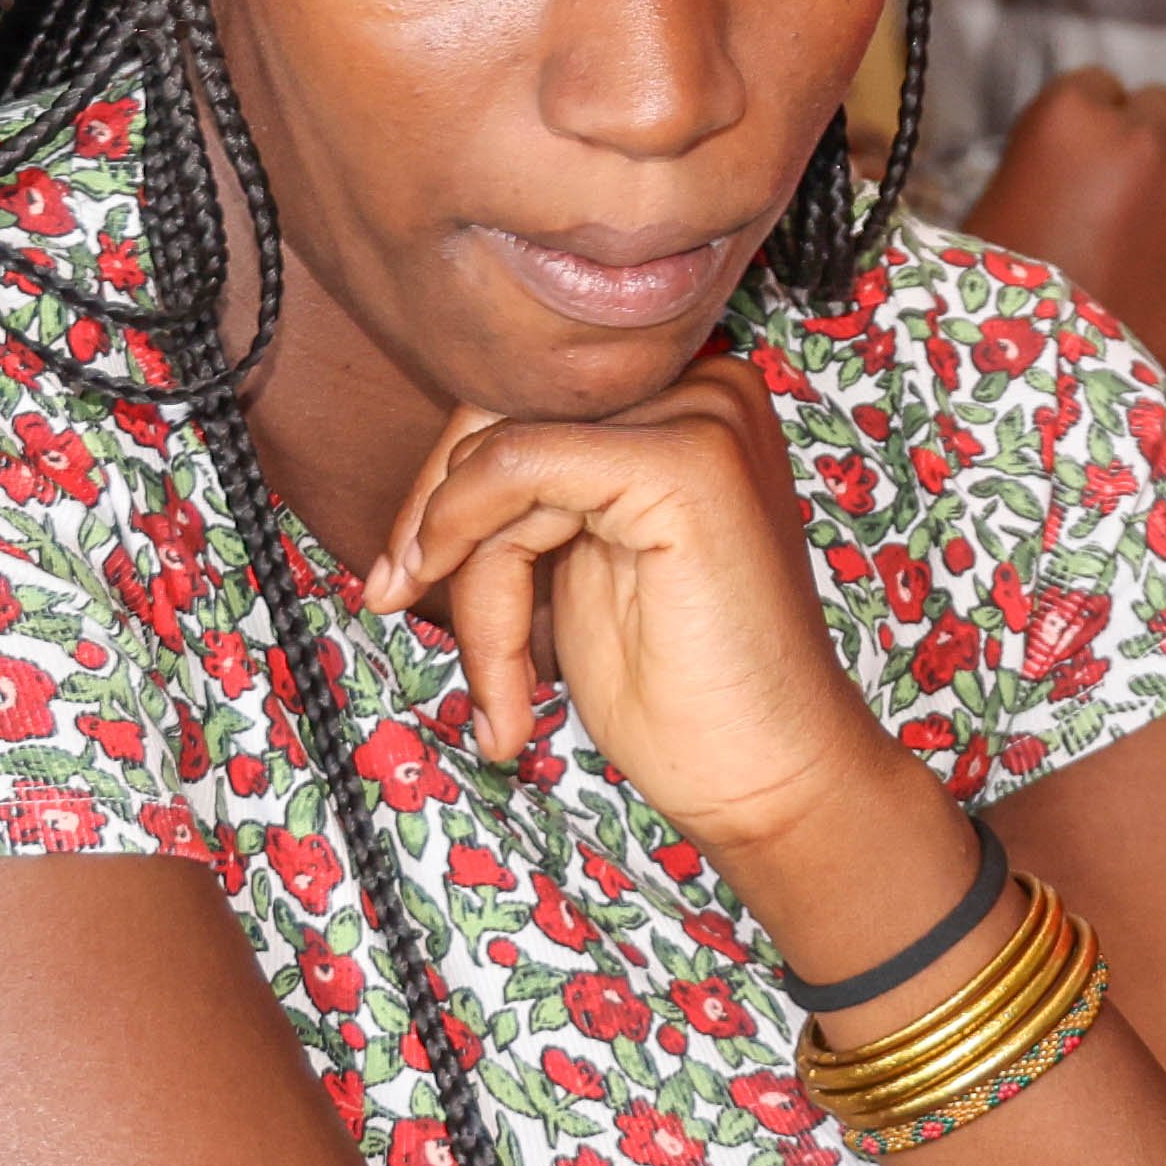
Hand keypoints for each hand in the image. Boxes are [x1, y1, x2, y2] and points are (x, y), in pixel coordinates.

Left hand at [361, 360, 944, 920]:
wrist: (772, 778)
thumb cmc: (684, 690)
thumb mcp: (583, 561)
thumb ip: (530, 493)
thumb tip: (424, 473)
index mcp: (691, 401)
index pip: (527, 396)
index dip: (446, 483)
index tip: (398, 570)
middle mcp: (706, 387)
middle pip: (506, 411)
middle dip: (434, 518)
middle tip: (394, 597)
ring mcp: (703, 417)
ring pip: (500, 457)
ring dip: (469, 583)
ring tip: (503, 688)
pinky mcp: (685, 464)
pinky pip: (518, 467)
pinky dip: (471, 551)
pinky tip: (500, 664)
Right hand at [969, 65, 1165, 357]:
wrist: (1047, 386)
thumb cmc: (992, 294)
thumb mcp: (992, 205)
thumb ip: (1047, 161)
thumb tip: (1070, 161)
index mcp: (1072, 115)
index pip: (1093, 85)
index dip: (1078, 126)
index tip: (1066, 160)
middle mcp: (1144, 137)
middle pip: (1159, 106)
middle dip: (1138, 138)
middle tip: (1107, 188)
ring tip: (1131, 235)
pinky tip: (1149, 275)